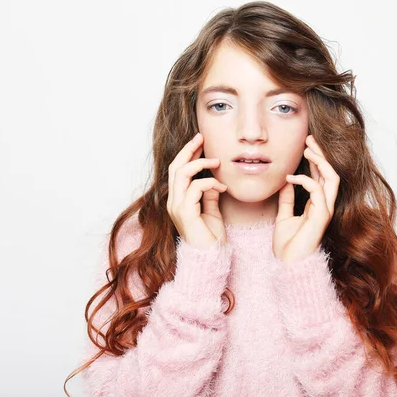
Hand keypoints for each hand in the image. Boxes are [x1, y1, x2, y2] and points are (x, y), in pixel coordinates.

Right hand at [166, 132, 228, 248]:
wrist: (210, 259)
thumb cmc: (210, 238)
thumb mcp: (211, 212)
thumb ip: (209, 196)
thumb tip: (214, 181)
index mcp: (177, 200)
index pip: (177, 171)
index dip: (187, 154)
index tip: (200, 141)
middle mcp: (173, 202)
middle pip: (175, 167)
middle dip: (188, 150)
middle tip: (202, 138)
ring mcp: (177, 208)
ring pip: (181, 174)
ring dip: (200, 164)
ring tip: (217, 162)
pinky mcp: (185, 214)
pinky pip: (195, 189)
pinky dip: (210, 183)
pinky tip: (222, 187)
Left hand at [273, 134, 339, 261]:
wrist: (288, 266)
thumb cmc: (287, 246)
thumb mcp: (284, 217)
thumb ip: (287, 200)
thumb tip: (285, 181)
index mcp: (317, 205)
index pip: (321, 177)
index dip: (316, 160)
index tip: (306, 144)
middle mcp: (324, 206)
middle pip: (330, 173)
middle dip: (322, 154)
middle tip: (310, 139)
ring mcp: (325, 211)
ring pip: (331, 179)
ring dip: (320, 162)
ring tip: (308, 149)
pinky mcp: (321, 217)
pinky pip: (317, 191)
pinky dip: (305, 180)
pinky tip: (291, 177)